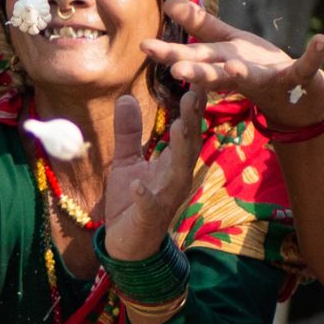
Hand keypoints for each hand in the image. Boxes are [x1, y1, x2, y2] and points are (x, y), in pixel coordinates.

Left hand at [102, 88, 205, 261]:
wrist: (127, 246)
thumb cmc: (131, 201)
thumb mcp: (127, 161)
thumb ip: (128, 132)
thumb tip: (126, 98)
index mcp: (173, 163)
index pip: (186, 130)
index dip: (192, 106)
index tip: (197, 78)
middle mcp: (176, 178)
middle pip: (189, 146)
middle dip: (193, 120)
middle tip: (196, 92)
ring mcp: (165, 199)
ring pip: (178, 172)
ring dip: (180, 150)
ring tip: (180, 126)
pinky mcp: (148, 218)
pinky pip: (149, 206)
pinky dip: (145, 196)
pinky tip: (140, 185)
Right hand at [141, 0, 323, 127]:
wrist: (296, 100)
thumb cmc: (257, 68)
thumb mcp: (226, 44)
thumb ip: (199, 25)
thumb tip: (168, 2)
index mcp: (221, 64)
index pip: (191, 58)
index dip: (168, 53)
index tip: (145, 47)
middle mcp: (239, 75)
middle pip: (214, 74)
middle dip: (196, 72)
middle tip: (176, 70)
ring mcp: (268, 80)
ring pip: (251, 79)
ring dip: (242, 75)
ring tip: (234, 69)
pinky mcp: (297, 80)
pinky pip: (306, 68)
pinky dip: (314, 56)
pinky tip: (321, 40)